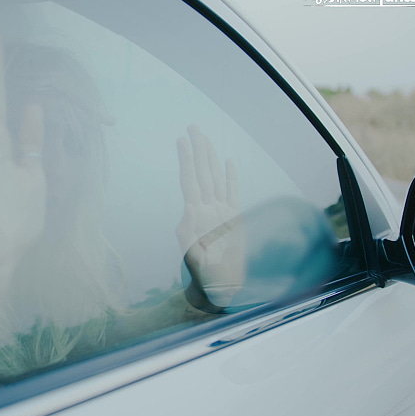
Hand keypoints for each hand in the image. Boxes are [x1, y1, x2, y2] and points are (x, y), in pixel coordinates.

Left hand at [176, 125, 244, 306]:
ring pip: (214, 178)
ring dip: (209, 157)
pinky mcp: (232, 219)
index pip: (190, 180)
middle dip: (197, 149)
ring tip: (205, 138)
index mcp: (196, 215)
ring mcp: (219, 212)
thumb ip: (188, 232)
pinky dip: (230, 176)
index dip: (186, 160)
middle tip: (193, 127)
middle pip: (201, 173)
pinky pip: (232, 192)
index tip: (181, 140)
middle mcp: (207, 209)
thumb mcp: (192, 255)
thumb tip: (189, 209)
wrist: (218, 288)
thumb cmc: (204, 275)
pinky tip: (228, 161)